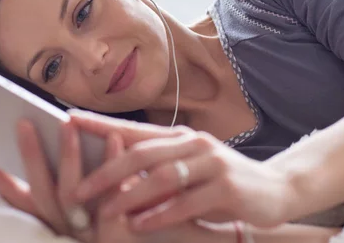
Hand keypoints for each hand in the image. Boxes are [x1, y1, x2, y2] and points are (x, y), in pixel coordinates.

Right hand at [0, 119, 201, 242]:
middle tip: (25, 122)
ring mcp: (95, 233)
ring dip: (68, 156)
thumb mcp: (97, 200)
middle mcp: (71, 230)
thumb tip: (64, 131)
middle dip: (31, 156)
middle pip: (43, 193)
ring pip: (71, 195)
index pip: (22, 202)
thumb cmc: (133, 214)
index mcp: (60, 222)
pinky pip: (112, 194)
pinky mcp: (122, 233)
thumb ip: (78, 179)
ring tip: (68, 123)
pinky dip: (111, 162)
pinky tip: (114, 137)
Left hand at [70, 110, 292, 229]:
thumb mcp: (187, 168)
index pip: (133, 129)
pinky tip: (141, 223)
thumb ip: (156, 169)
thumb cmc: (220, 180)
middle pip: (142, 153)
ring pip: (163, 176)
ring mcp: (212, 162)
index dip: (100, 124)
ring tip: (105, 210)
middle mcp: (193, 143)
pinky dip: (161, 213)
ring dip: (131, 194)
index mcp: (179, 136)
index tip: (67, 121)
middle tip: (78, 189)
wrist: (275, 188)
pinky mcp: (227, 187)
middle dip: (106, 170)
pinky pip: (187, 201)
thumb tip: (112, 177)